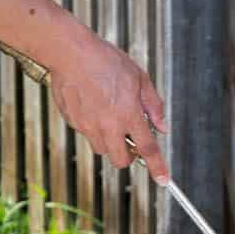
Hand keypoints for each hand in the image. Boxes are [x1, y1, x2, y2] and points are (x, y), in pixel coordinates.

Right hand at [45, 23, 169, 184]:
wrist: (70, 53)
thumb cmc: (105, 61)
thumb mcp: (139, 77)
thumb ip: (153, 105)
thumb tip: (162, 127)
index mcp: (129, 114)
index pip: (147, 148)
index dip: (157, 167)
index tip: (164, 180)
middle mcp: (108, 125)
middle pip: (121, 160)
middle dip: (128, 155)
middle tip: (129, 138)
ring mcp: (88, 126)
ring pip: (102, 149)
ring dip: (109, 141)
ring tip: (107, 114)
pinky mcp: (73, 123)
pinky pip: (87, 134)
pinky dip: (93, 127)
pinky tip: (92, 104)